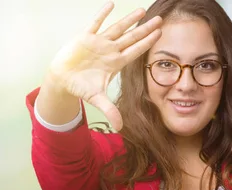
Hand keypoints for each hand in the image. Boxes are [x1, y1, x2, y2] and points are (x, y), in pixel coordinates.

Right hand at [47, 1, 161, 130]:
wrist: (62, 80)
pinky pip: (95, 23)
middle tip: (160, 20)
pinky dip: (102, 14)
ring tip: (142, 10)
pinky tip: (111, 5)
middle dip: (145, 29)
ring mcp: (99, 43)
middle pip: (132, 37)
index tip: (160, 34)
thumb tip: (120, 128)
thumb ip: (110, 111)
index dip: (148, 43)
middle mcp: (110, 50)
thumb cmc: (81, 87)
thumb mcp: (97, 99)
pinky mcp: (85, 37)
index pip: (136, 50)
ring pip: (117, 28)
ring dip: (129, 20)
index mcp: (116, 63)